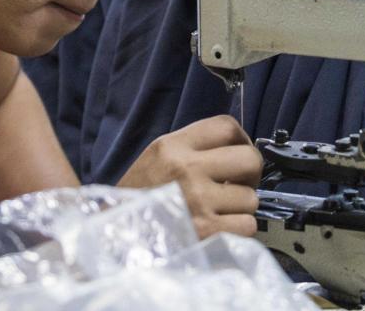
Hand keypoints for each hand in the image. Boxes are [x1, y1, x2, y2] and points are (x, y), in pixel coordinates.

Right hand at [117, 115, 262, 238]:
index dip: (243, 139)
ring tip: (218, 211)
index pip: (227, 127)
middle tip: (235, 185)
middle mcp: (187, 169)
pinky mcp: (207, 232)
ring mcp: (198, 201)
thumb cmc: (137, 198)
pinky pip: (247, 225)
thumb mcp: (156, 158)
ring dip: (240, 208)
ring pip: (251, 198)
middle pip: (250, 159)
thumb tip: (236, 150)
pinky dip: (237, 230)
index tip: (239, 153)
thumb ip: (192, 149)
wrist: (113, 236)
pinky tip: (218, 229)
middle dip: (250, 174)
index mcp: (173, 147)